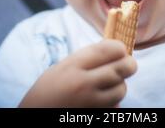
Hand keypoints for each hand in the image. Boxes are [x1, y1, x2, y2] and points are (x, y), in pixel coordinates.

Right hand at [19, 39, 136, 106]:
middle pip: (122, 68)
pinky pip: (115, 107)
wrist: (36, 114)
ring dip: (120, 85)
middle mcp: (83, 84)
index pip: (109, 50)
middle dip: (129, 64)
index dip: (120, 48)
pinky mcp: (96, 116)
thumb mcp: (63, 67)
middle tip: (128, 64)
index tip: (121, 50)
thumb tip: (116, 49)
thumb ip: (87, 58)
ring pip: (121, 89)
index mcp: (73, 66)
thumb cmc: (48, 89)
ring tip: (108, 84)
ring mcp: (90, 103)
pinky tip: (101, 100)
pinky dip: (113, 102)